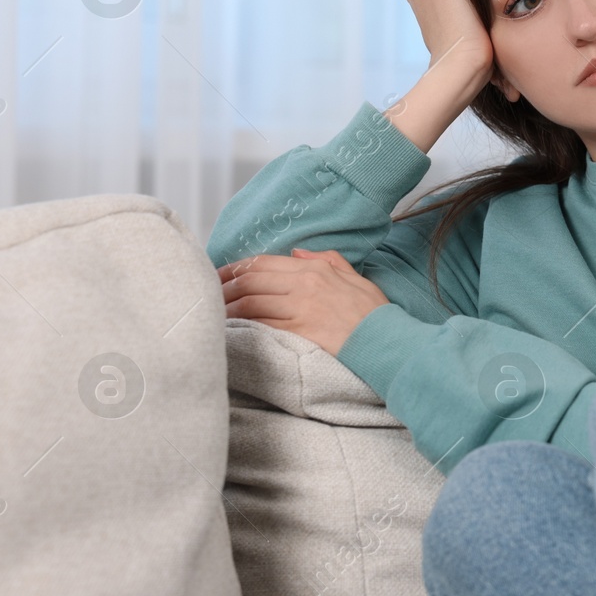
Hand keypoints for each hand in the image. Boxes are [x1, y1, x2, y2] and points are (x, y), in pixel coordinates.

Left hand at [217, 249, 390, 357]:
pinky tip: (232, 328)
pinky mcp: (299, 332)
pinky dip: (243, 325)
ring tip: (215, 312)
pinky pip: (262, 325)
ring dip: (228, 307)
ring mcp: (301, 309)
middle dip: (224, 286)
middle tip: (209, 294)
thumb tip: (296, 254)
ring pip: (251, 302)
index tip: (220, 275)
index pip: (264, 263)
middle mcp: (304, 285)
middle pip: (251, 281)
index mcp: (315, 270)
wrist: (386, 341)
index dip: (235, 268)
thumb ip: (325, 261)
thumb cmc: (373, 313)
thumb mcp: (354, 277)